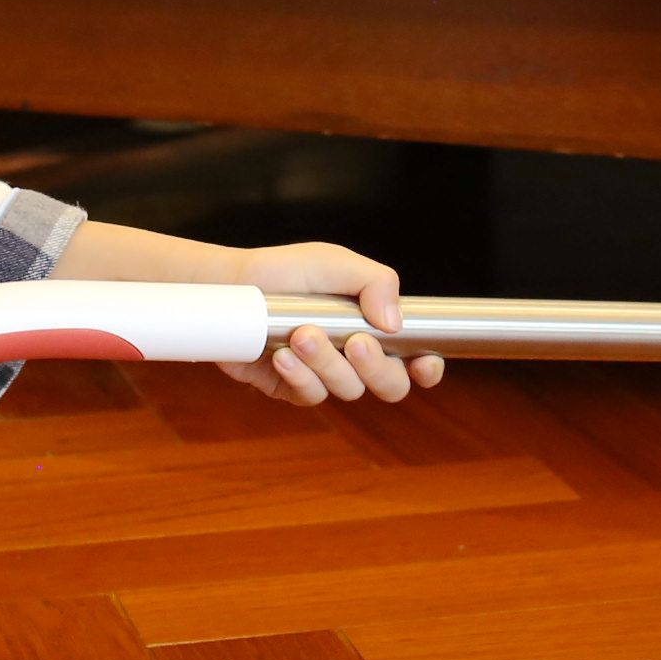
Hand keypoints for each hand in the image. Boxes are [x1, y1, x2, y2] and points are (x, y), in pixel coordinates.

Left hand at [219, 240, 447, 404]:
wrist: (234, 286)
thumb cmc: (287, 272)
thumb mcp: (335, 262)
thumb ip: (376, 282)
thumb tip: (395, 323)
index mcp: (375, 325)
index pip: (416, 357)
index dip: (427, 367)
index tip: (422, 362)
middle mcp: (355, 355)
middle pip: (391, 385)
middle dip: (376, 367)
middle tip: (354, 341)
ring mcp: (326, 375)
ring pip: (349, 390)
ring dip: (328, 363)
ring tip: (302, 334)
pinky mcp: (294, 387)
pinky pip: (311, 397)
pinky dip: (300, 376)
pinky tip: (282, 354)